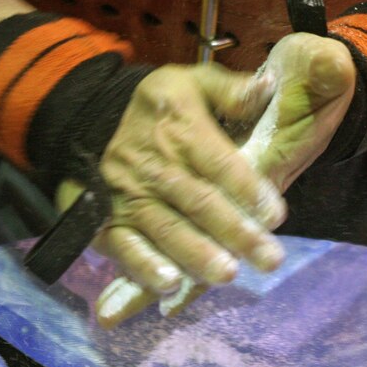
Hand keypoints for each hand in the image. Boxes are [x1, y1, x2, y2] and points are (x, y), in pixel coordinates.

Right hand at [90, 37, 355, 328]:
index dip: (247, 189)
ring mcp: (127, 194)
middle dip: (236, 233)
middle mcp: (154, 164)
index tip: (276, 216)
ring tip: (227, 274)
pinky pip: (123, 245)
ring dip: (196, 254)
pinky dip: (143, 266)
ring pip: (165, 227)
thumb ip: (231, 90)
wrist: (90, 120)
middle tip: (270, 260)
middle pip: (198, 202)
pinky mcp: (106, 219)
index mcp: (181, 128)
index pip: (219, 163)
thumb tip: (268, 87)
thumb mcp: (193, 82)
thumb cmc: (161, 108)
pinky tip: (169, 284)